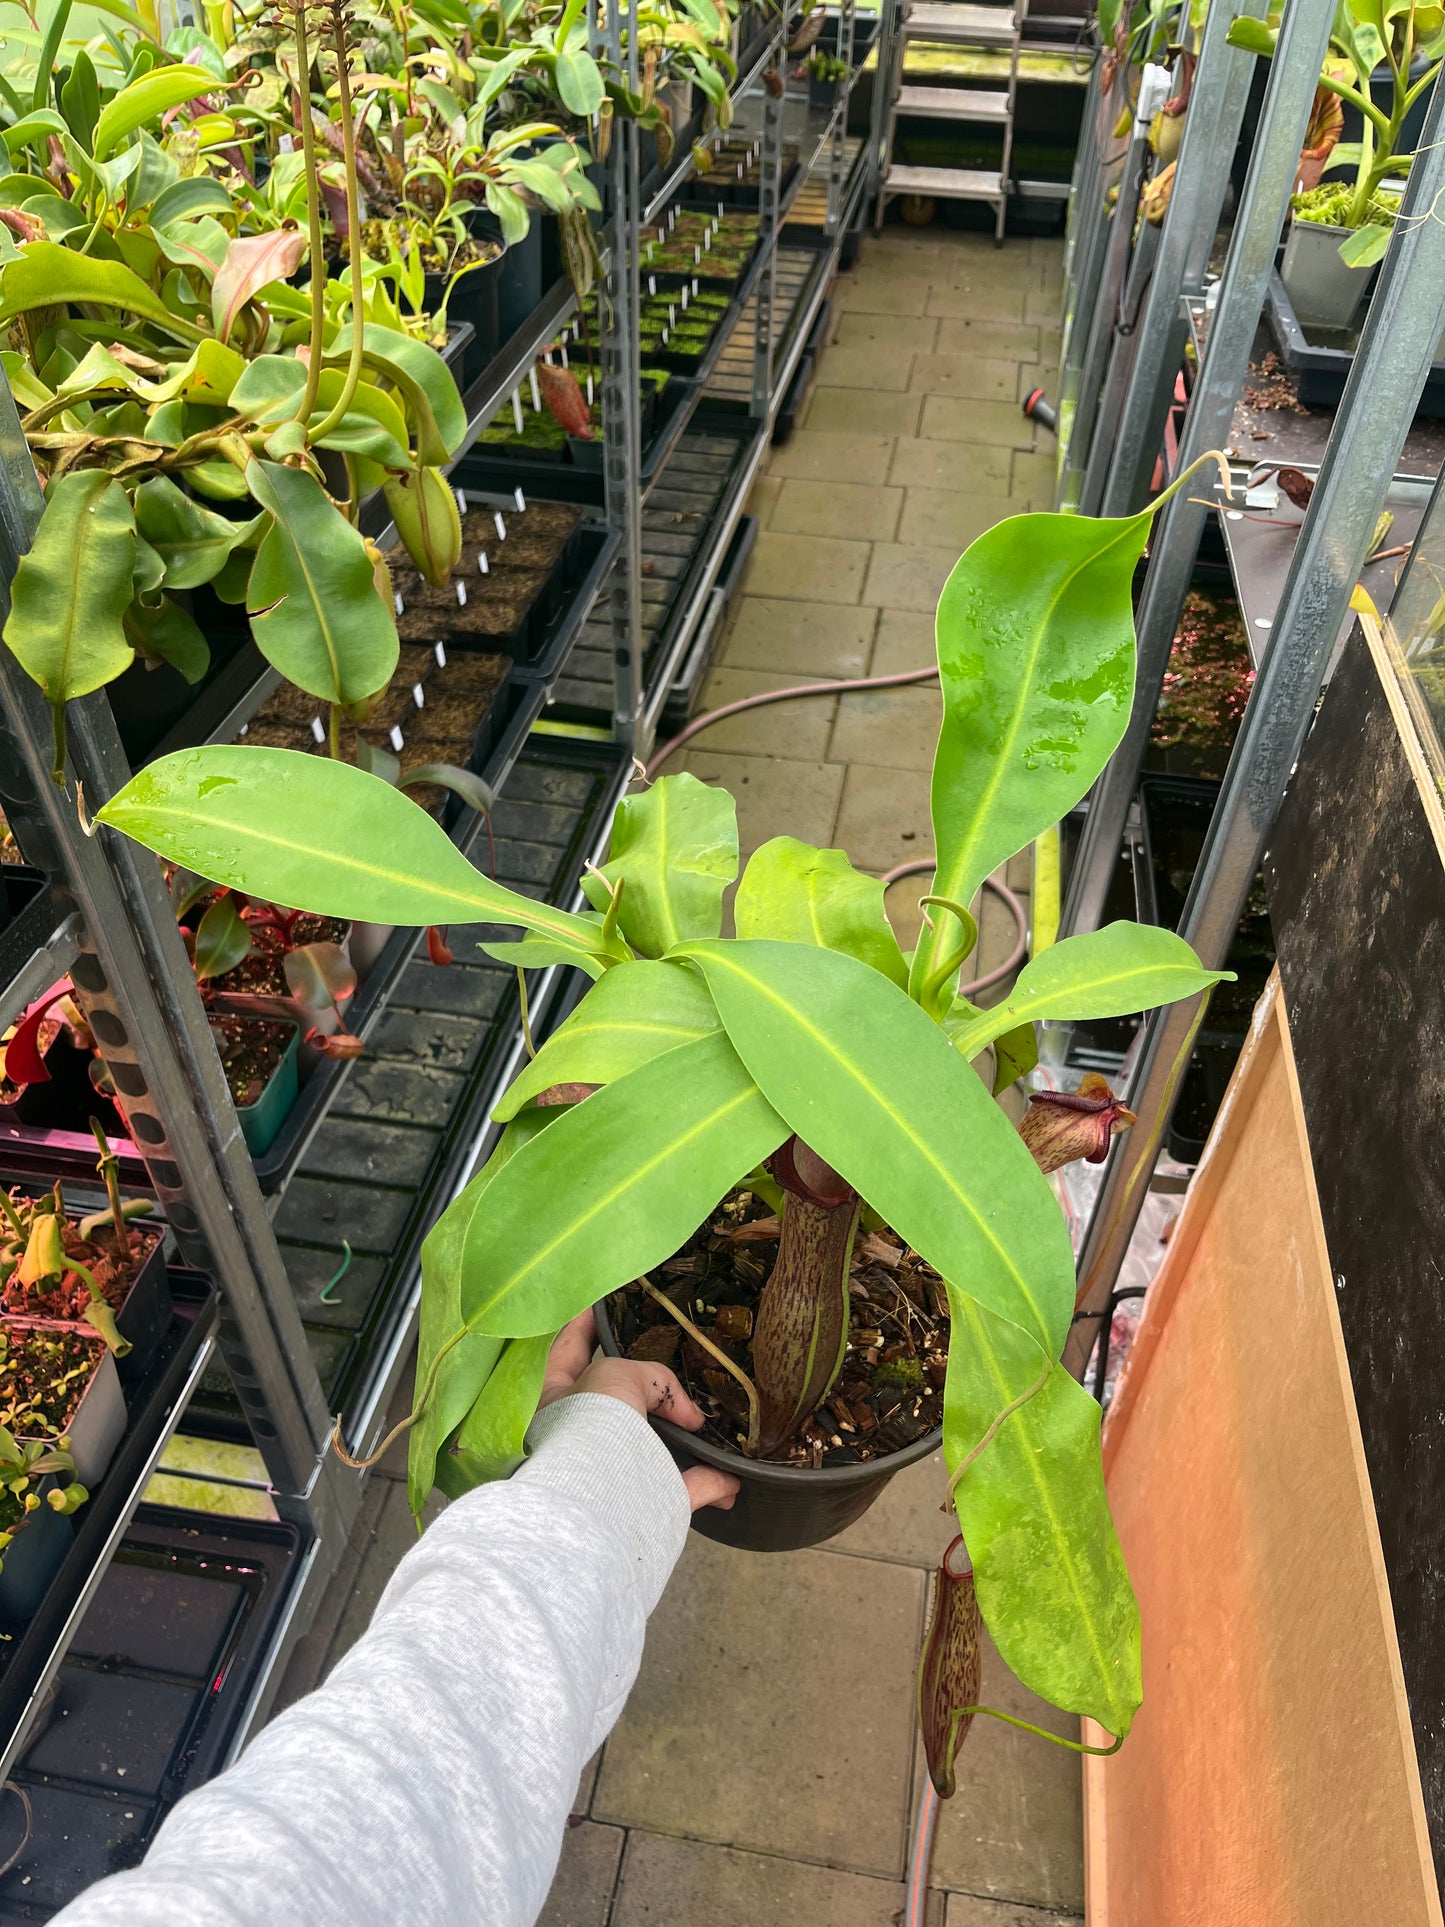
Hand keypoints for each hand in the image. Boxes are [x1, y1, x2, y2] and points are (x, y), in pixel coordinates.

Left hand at [539, 1312, 738, 1513]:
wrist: (592, 1502)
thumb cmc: (586, 1427)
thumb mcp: (615, 1374)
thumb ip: (650, 1377)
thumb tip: (684, 1416)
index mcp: (551, 1397)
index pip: (567, 1347)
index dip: (584, 1322)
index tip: (602, 1303)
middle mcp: (574, 1435)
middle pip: (614, 1399)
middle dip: (643, 1386)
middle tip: (672, 1362)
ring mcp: (607, 1473)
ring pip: (649, 1449)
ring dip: (682, 1440)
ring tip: (707, 1422)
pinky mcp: (639, 1506)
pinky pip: (681, 1490)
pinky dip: (709, 1484)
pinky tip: (732, 1479)